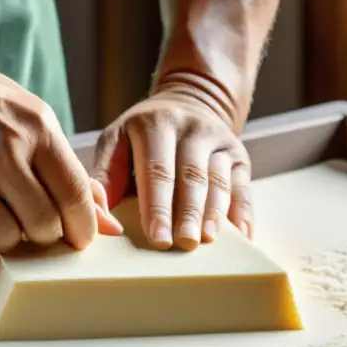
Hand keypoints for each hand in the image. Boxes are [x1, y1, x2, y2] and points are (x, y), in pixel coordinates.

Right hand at [0, 56, 121, 261]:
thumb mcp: (32, 119)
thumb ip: (68, 169)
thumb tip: (104, 219)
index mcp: (36, 130)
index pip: (75, 196)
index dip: (83, 228)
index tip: (78, 239)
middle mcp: (0, 152)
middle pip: (42, 226)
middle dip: (42, 235)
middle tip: (32, 226)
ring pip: (3, 239)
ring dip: (5, 240)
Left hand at [91, 88, 252, 250]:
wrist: (187, 103)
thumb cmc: (141, 136)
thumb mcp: (116, 142)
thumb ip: (104, 178)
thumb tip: (103, 221)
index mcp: (155, 124)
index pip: (157, 170)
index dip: (158, 206)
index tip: (157, 238)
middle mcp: (191, 128)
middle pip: (191, 176)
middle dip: (188, 213)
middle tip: (184, 243)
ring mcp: (219, 141)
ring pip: (219, 181)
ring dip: (214, 213)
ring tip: (206, 240)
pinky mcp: (239, 155)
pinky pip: (243, 186)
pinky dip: (243, 213)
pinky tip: (241, 236)